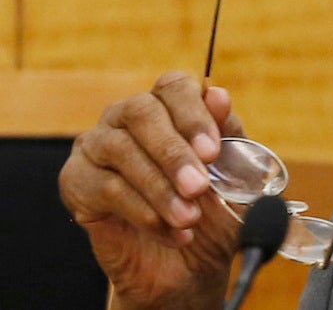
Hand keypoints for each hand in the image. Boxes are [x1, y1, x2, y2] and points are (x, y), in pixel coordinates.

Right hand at [59, 72, 244, 309]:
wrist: (189, 267)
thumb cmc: (214, 213)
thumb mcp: (234, 176)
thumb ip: (229, 136)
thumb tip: (217, 95)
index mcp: (170, 106)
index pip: (174, 86)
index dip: (193, 115)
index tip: (212, 152)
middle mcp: (129, 117)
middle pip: (141, 111)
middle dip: (174, 152)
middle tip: (198, 187)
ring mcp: (98, 145)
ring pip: (120, 149)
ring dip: (159, 187)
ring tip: (189, 218)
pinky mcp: (77, 181)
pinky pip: (103, 187)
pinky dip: (141, 211)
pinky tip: (169, 231)